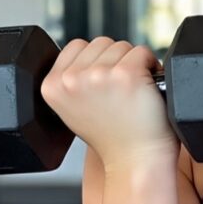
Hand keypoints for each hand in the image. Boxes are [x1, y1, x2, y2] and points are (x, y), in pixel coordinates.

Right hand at [39, 37, 178, 169]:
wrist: (134, 160)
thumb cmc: (112, 136)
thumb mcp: (73, 108)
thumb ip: (72, 80)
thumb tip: (86, 54)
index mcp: (51, 85)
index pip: (76, 46)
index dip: (97, 61)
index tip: (104, 83)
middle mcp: (71, 79)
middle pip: (100, 43)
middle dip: (115, 61)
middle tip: (121, 90)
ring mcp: (98, 75)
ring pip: (122, 46)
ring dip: (133, 62)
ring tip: (132, 90)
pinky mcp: (126, 74)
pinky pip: (143, 52)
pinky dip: (151, 65)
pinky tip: (146, 87)